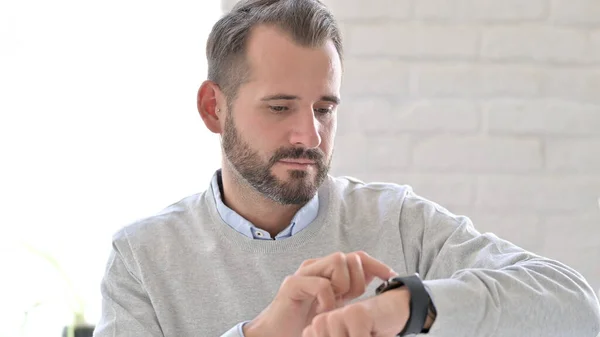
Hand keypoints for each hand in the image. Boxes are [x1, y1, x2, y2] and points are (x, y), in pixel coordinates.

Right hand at [243, 251, 396, 336]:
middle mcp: (316, 267)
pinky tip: (323, 312)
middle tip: (347, 301)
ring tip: (333, 305)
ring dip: (343, 285)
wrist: (275, 336)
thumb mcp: (335, 306)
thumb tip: (377, 278)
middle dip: (358, 281)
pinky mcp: (293, 285)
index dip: (376, 265)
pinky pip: (321, 283)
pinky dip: (328, 299)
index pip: (358, 257)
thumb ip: (349, 291)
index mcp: (328, 272)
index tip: (390, 277)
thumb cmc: (305, 323)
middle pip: (351, 257)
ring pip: (337, 261)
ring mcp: (304, 274)